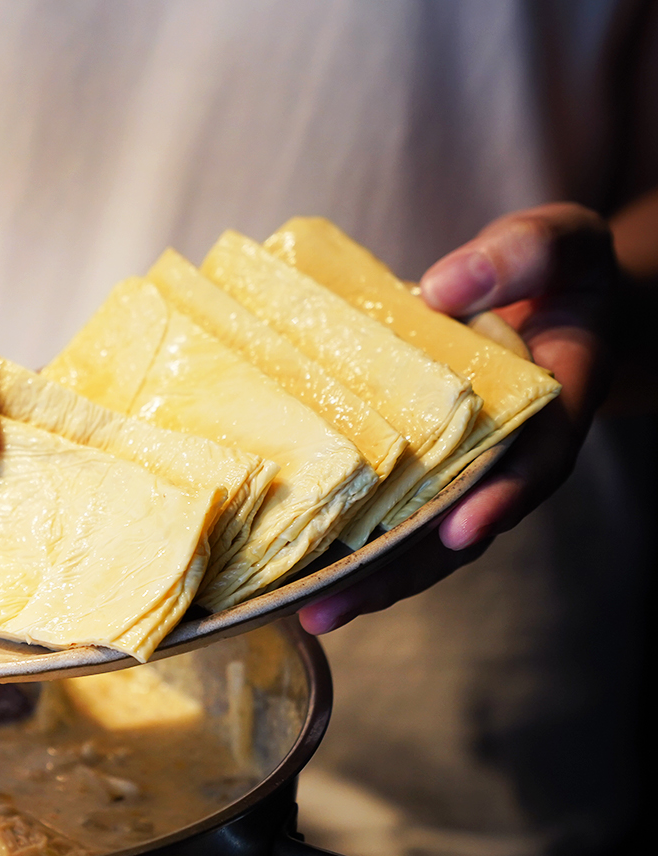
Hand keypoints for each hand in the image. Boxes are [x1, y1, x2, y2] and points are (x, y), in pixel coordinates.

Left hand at [299, 202, 617, 633]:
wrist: (552, 293)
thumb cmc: (554, 268)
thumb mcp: (557, 242)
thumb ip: (518, 256)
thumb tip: (442, 287)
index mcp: (558, 404)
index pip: (537, 461)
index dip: (502, 498)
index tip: (461, 528)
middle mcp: (512, 455)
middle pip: (463, 529)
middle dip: (403, 573)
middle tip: (336, 605)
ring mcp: (465, 471)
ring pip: (423, 540)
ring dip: (369, 580)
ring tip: (309, 613)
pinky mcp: (423, 469)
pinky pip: (392, 515)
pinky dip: (351, 544)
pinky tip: (296, 572)